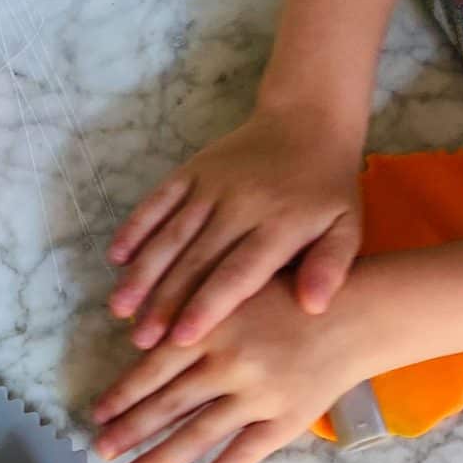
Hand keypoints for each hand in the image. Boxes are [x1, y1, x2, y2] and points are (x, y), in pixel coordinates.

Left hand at [94, 274, 376, 462]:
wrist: (357, 312)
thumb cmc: (292, 295)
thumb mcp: (237, 288)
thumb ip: (196, 312)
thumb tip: (143, 342)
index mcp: (212, 326)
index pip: (153, 367)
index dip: (122, 393)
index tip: (98, 412)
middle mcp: (230, 362)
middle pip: (167, 405)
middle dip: (129, 431)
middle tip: (101, 450)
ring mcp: (258, 395)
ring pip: (196, 435)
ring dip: (158, 461)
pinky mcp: (284, 421)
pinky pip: (242, 456)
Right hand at [107, 107, 361, 350]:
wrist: (307, 120)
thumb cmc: (327, 189)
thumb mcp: (346, 227)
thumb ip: (331, 267)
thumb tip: (314, 307)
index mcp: (279, 226)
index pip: (237, 274)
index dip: (207, 307)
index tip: (182, 340)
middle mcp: (240, 205)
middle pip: (195, 261)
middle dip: (165, 303)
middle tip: (141, 341)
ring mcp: (211, 185)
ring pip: (169, 236)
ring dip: (142, 273)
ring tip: (120, 309)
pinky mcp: (191, 171)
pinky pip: (157, 201)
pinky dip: (135, 228)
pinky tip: (116, 258)